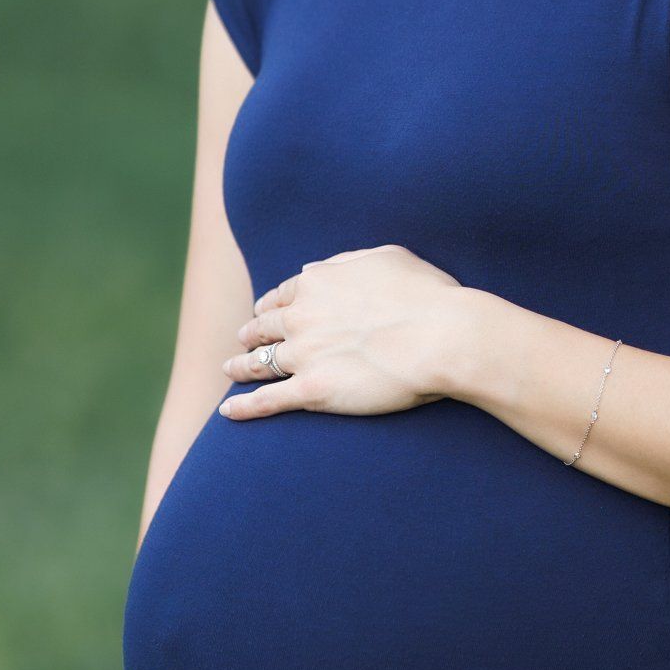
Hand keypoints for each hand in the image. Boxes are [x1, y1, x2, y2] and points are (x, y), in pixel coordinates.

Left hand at [220, 243, 469, 420]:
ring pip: (258, 362)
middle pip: (264, 326)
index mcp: (317, 283)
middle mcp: (301, 316)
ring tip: (229, 369)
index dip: (272, 304)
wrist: (441, 336)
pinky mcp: (312, 390)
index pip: (282, 294)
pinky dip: (243, 407)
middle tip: (243, 339)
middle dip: (252, 332)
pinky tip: (228, 412)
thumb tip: (324, 269)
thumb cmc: (426, 296)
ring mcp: (303, 354)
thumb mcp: (387, 257)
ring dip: (240, 366)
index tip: (266, 311)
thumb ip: (348, 261)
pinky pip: (266, 400)